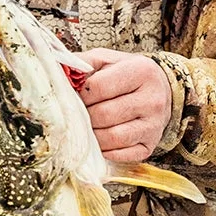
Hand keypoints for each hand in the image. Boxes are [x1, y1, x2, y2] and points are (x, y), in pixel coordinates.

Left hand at [77, 50, 172, 164]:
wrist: (160, 90)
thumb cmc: (124, 74)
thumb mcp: (106, 60)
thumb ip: (81, 63)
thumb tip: (56, 71)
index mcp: (141, 71)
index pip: (98, 87)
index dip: (81, 94)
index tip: (78, 95)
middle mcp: (152, 99)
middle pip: (103, 115)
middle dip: (84, 116)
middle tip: (78, 113)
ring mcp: (154, 125)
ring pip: (111, 138)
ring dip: (92, 135)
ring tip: (88, 126)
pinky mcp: (150, 145)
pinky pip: (121, 155)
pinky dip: (105, 151)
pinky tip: (100, 140)